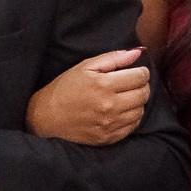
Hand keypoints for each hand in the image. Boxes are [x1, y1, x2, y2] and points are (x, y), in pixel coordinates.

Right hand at [28, 48, 149, 145]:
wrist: (47, 117)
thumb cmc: (66, 88)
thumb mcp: (85, 67)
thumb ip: (113, 58)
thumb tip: (138, 52)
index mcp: (103, 85)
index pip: (140, 77)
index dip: (142, 72)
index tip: (136, 71)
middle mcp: (109, 106)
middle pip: (144, 94)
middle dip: (142, 86)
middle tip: (132, 83)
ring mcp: (109, 124)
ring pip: (141, 110)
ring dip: (137, 102)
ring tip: (125, 97)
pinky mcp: (108, 137)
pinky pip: (133, 126)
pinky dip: (132, 117)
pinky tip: (121, 110)